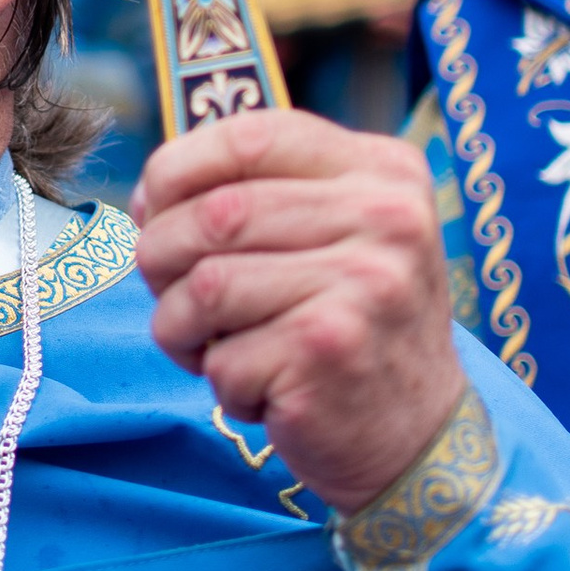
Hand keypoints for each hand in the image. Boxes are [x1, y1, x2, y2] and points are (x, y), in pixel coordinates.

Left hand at [132, 108, 462, 514]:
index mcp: (383, 171)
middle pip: (214, 213)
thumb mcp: (336, 236)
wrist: (419, 435)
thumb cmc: (350, 326)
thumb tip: (150, 196)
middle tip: (171, 294)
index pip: (250, 135)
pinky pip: (222, 358)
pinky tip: (262, 391)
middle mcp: (385, 218)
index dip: (176, 169)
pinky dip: (222, 384)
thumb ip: (260, 194)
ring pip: (206, 286)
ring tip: (215, 348)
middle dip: (162, 258)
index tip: (152, 209)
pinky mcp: (329, 351)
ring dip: (183, 329)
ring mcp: (363, 285)